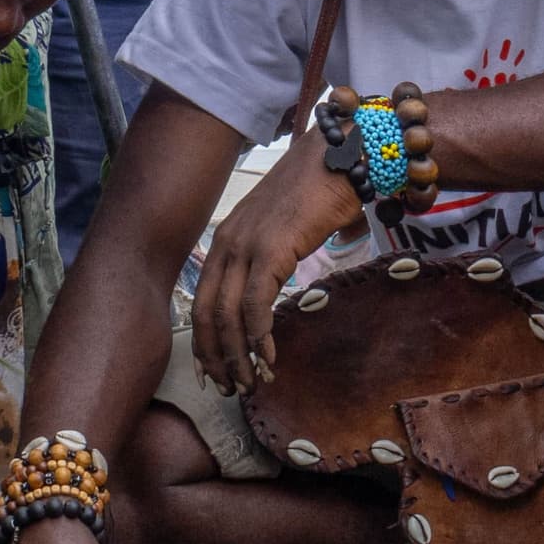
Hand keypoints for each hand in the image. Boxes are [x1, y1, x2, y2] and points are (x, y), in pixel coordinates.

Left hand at [189, 146, 364, 397]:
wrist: (340, 156)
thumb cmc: (318, 191)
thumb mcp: (283, 229)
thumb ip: (274, 258)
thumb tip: (285, 287)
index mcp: (226, 239)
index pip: (203, 300)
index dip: (205, 341)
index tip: (212, 371)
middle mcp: (228, 243)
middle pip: (208, 314)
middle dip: (215, 358)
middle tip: (230, 388)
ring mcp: (247, 245)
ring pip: (229, 316)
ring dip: (238, 356)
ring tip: (251, 382)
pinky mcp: (272, 249)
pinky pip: (257, 304)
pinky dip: (259, 337)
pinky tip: (269, 357)